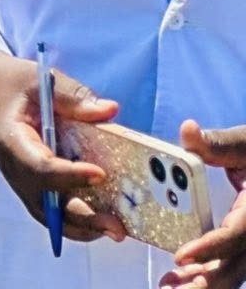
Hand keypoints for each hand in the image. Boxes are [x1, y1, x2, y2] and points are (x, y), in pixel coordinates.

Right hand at [0, 50, 123, 244]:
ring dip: (85, 228)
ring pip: (53, 218)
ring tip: (116, 229)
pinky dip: (79, 223)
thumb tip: (111, 110)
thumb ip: (72, 98)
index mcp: (12, 142)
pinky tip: (105, 221)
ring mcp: (23, 185)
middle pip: (48, 206)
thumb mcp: (37, 82)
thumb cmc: (11, 85)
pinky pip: (56, 214)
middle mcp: (15, 172)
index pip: (40, 168)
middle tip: (118, 226)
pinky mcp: (34, 190)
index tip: (100, 173)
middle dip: (84, 218)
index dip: (70, 175)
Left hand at [162, 121, 245, 286]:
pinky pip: (226, 266)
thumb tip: (188, 130)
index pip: (234, 236)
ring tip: (166, 287)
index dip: (208, 248)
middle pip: (232, 269)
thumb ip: (217, 144)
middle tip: (166, 288)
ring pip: (229, 273)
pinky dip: (203, 274)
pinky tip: (175, 279)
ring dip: (200, 283)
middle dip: (202, 282)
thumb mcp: (245, 144)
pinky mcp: (241, 245)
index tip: (179, 256)